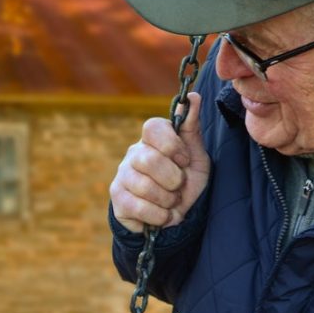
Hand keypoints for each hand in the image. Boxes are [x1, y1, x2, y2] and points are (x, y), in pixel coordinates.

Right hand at [110, 92, 209, 232]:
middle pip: (150, 160)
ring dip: (168, 200)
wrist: (175, 216)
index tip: (185, 161)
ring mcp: (122, 175)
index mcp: (152, 139)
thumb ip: (192, 127)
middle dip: (173, 179)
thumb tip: (193, 97)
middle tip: (179, 187)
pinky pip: (138, 207)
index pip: (152, 127)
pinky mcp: (117, 199)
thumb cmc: (185, 182)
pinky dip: (159, 216)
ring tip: (171, 202)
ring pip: (144, 186)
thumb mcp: (196, 156)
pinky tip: (163, 215)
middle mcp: (134, 153)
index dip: (172, 145)